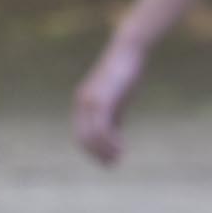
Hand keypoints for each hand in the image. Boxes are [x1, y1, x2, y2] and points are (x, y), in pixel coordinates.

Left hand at [73, 37, 146, 165]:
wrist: (131, 48)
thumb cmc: (127, 70)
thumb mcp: (119, 96)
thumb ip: (114, 115)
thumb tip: (114, 136)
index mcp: (83, 102)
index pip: (81, 134)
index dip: (93, 150)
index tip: (109, 159)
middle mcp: (82, 103)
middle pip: (82, 139)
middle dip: (97, 155)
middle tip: (113, 164)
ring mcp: (90, 101)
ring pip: (90, 137)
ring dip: (104, 152)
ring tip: (118, 158)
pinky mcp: (102, 100)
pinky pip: (101, 129)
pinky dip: (110, 142)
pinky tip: (122, 147)